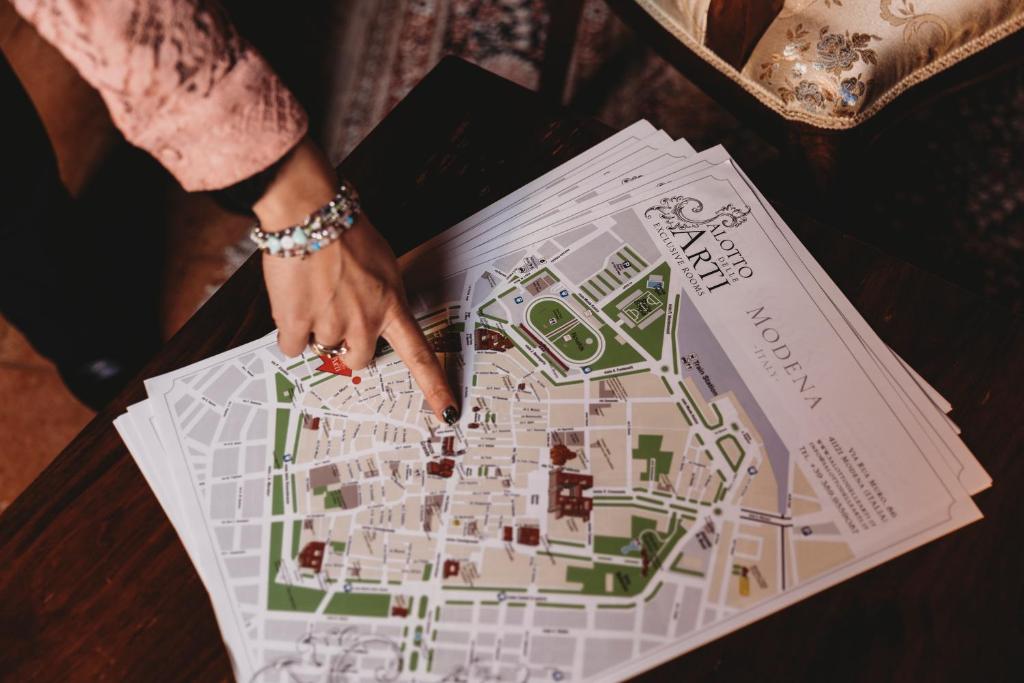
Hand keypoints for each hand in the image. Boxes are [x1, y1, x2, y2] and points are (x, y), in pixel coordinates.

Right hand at [253, 137, 458, 423]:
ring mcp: (333, 324)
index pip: (420, 355)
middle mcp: (366, 320)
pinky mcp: (299, 323)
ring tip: (311, 292)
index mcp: (392, 305)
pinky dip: (289, 329)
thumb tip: (370, 312)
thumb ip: (380, 295)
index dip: (435, 387)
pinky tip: (292, 299)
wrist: (310, 214)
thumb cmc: (345, 230)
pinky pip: (293, 345)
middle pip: (359, 358)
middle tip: (334, 314)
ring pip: (321, 347)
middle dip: (345, 344)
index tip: (448, 413)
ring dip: (314, 328)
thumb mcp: (381, 263)